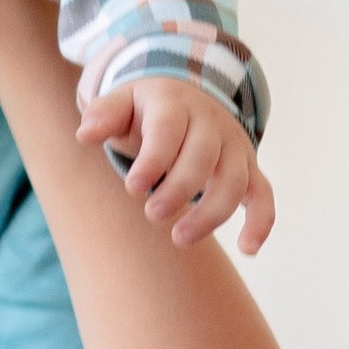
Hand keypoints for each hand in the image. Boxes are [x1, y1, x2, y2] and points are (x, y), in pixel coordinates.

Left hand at [78, 73, 274, 254]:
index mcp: (174, 104)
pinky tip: (248, 250)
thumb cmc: (144, 111)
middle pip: (203, 157)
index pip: (168, 130)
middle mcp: (210, 123)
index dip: (153, 160)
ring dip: (211, 213)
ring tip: (179, 239)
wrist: (185, 98)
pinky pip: (263, 194)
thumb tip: (85, 135)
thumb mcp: (122, 104)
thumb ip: (104, 116)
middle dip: (179, 190)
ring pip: (234, 181)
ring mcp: (233, 146)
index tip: (132, 188)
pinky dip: (261, 222)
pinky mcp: (249, 168)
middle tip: (152, 214)